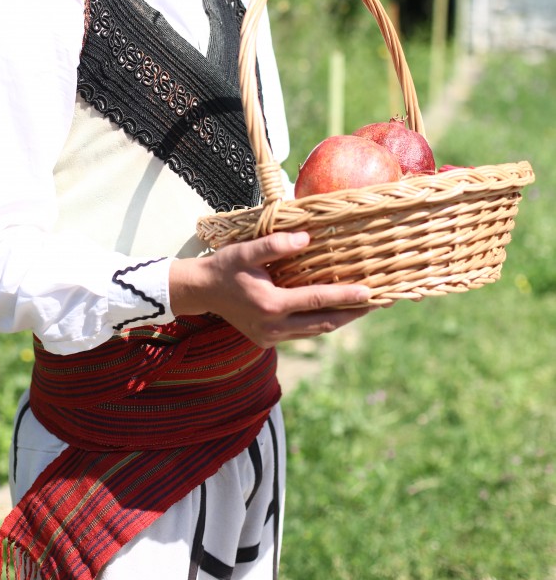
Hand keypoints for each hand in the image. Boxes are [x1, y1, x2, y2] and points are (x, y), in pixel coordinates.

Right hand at [169, 231, 372, 348]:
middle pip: (323, 323)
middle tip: (378, 303)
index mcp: (271, 304)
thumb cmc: (224, 266)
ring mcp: (270, 337)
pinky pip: (300, 333)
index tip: (370, 293)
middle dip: (352, 314)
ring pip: (314, 331)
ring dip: (338, 320)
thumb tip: (307, 238)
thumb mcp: (245, 251)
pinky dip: (319, 324)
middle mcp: (273, 326)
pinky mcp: (267, 341)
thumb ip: (275, 245)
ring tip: (362, 308)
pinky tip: (333, 313)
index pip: (317, 300)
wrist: (201, 291)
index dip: (345, 297)